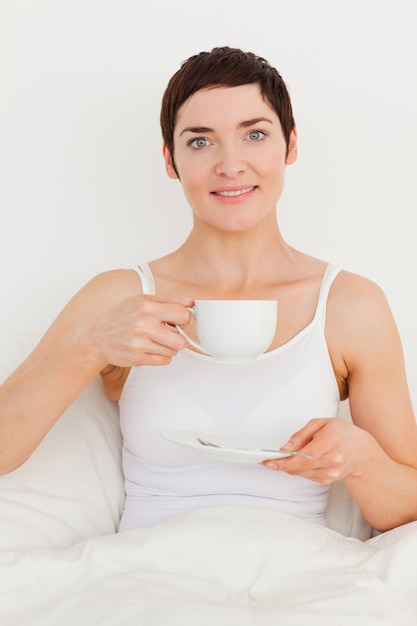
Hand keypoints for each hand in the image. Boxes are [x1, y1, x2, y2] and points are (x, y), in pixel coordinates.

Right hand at [86, 294, 193, 367]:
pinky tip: (151, 348)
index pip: (183, 315)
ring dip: (169, 347)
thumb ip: (169, 301)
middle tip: (170, 333)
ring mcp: (140, 344)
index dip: (184, 319)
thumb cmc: (120, 316)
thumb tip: (192, 302)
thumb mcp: (142, 301)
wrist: (95, 336)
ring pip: (174, 351)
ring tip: (157, 340)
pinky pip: (165, 361)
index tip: (178, 320)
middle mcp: (143, 326)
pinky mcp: (138, 359)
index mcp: (147, 308)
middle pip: (181, 340)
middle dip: (179, 337)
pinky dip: (162, 356)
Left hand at [261, 417, 376, 483]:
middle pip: (301, 467)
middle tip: (266, 460)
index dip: (286, 461)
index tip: (270, 462)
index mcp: (332, 441)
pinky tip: (299, 461)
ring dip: (289, 466)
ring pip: (301, 472)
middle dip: (281, 464)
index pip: (305, 456)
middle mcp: (333, 460)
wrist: (361, 451)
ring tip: (281, 458)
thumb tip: (285, 448)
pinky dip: (299, 469)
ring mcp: (331, 473)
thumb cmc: (341, 433)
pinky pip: (306, 475)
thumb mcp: (321, 423)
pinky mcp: (328, 480)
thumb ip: (301, 435)